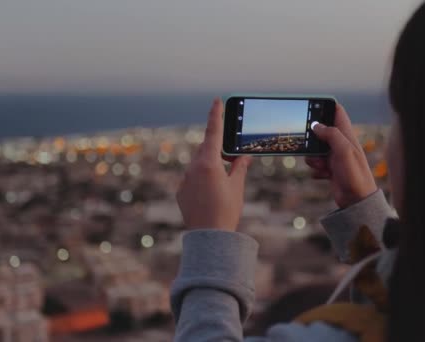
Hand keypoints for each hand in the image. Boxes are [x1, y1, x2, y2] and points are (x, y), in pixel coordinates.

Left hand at [176, 98, 252, 230]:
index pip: (214, 133)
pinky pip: (192, 179)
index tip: (217, 100)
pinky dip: (201, 181)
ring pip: (198, 165)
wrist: (209, 237)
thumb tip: (244, 157)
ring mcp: (184, 179)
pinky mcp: (181, 191)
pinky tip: (210, 197)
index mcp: (208, 163)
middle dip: (217, 152)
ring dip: (210, 168)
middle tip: (231, 161)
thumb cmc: (226, 210)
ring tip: (221, 187)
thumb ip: (239, 168)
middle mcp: (193, 168)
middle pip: (206, 150)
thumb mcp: (237, 186)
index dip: (216, 115)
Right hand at [306, 104, 376, 208]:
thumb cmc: (355, 176)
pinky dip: (315, 169)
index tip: (312, 107)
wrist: (356, 202)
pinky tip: (323, 175)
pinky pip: (315, 164)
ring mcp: (335, 157)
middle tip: (311, 146)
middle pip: (321, 131)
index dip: (326, 107)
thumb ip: (332, 135)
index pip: (337, 113)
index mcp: (347, 136)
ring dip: (313, 157)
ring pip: (315, 149)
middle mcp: (341, 144)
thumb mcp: (344, 151)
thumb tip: (316, 125)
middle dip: (312, 138)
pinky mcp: (330, 170)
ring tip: (321, 166)